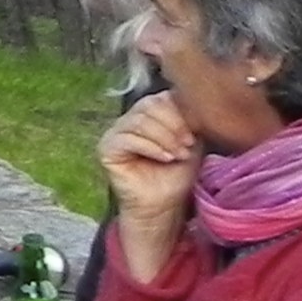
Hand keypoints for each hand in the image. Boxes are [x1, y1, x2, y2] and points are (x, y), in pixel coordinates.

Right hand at [100, 87, 202, 275]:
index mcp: (149, 113)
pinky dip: (151, 148)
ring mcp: (115, 132)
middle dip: (173, 126)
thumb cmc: (177, 173)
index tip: (195, 135)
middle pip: (149, 105)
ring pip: (139, 121)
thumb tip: (193, 102)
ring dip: (164, 139)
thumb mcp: (190, 141)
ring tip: (177, 155)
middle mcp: (129, 118)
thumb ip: (189, 120)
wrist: (164, 203)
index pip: (161, 97)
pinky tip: (165, 159)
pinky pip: (128, 139)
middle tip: (186, 146)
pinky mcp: (106, 148)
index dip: (179, 112)